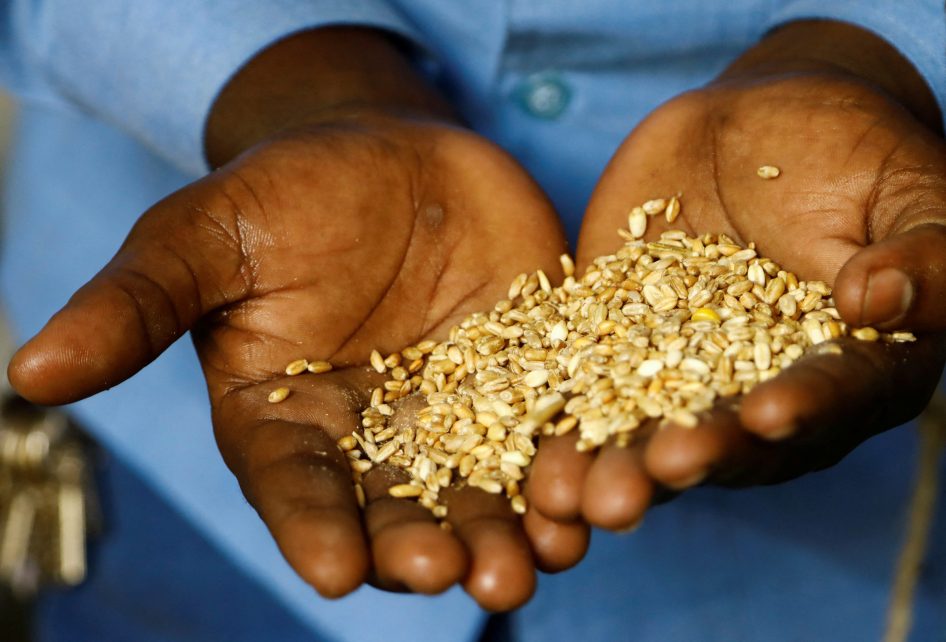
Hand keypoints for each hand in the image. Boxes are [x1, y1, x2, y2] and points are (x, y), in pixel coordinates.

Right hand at [6, 29, 587, 609]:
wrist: (393, 155)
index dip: (312, 530)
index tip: (335, 569)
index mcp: (288, 421)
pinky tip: (591, 498)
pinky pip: (554, 439)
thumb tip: (28, 370)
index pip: (295, 490)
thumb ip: (137, 304)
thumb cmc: (285, 193)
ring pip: (485, 494)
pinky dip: (571, 472)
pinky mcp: (531, 383)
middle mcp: (375, 440)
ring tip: (530, 564)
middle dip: (425, 549)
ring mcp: (460, 417)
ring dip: (509, 534)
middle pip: (398, 513)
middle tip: (452, 577)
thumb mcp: (205, 235)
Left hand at [526, 21, 945, 532]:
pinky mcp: (618, 350)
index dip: (804, 410)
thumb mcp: (906, 189)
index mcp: (849, 369)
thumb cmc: (846, 153)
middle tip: (651, 478)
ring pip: (650, 436)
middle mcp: (764, 392)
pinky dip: (558, 421)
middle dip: (690, 460)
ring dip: (611, 469)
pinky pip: (586, 389)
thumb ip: (923, 252)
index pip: (831, 398)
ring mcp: (684, 378)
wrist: (747, 129)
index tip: (767, 415)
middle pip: (730, 441)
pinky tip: (526, 452)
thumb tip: (877, 301)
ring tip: (569, 496)